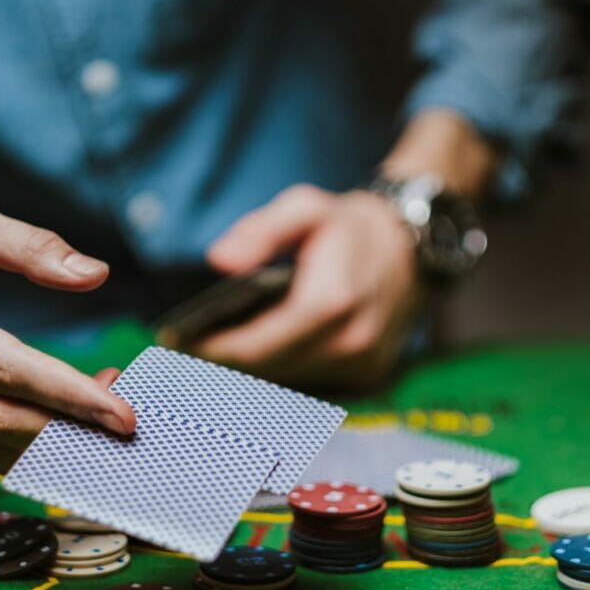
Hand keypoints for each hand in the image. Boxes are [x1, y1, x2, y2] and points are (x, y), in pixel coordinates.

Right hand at [0, 199, 134, 471]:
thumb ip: (27, 245)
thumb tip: (94, 274)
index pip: (6, 370)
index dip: (69, 394)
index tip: (122, 412)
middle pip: (8, 422)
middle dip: (78, 427)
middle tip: (131, 415)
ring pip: (0, 449)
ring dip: (62, 441)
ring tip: (107, 409)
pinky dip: (33, 450)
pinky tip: (70, 428)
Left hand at [192, 185, 422, 390]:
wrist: (413, 249)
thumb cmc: (351, 227)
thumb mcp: (305, 208)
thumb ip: (260, 231)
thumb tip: (218, 261)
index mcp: (330, 303)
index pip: (255, 346)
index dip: (213, 348)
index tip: (177, 341)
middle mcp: (349, 344)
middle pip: (267, 368)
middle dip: (227, 359)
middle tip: (188, 346)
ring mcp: (362, 366)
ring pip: (288, 380)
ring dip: (254, 367)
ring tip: (214, 349)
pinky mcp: (369, 377)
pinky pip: (312, 380)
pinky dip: (285, 367)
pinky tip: (259, 351)